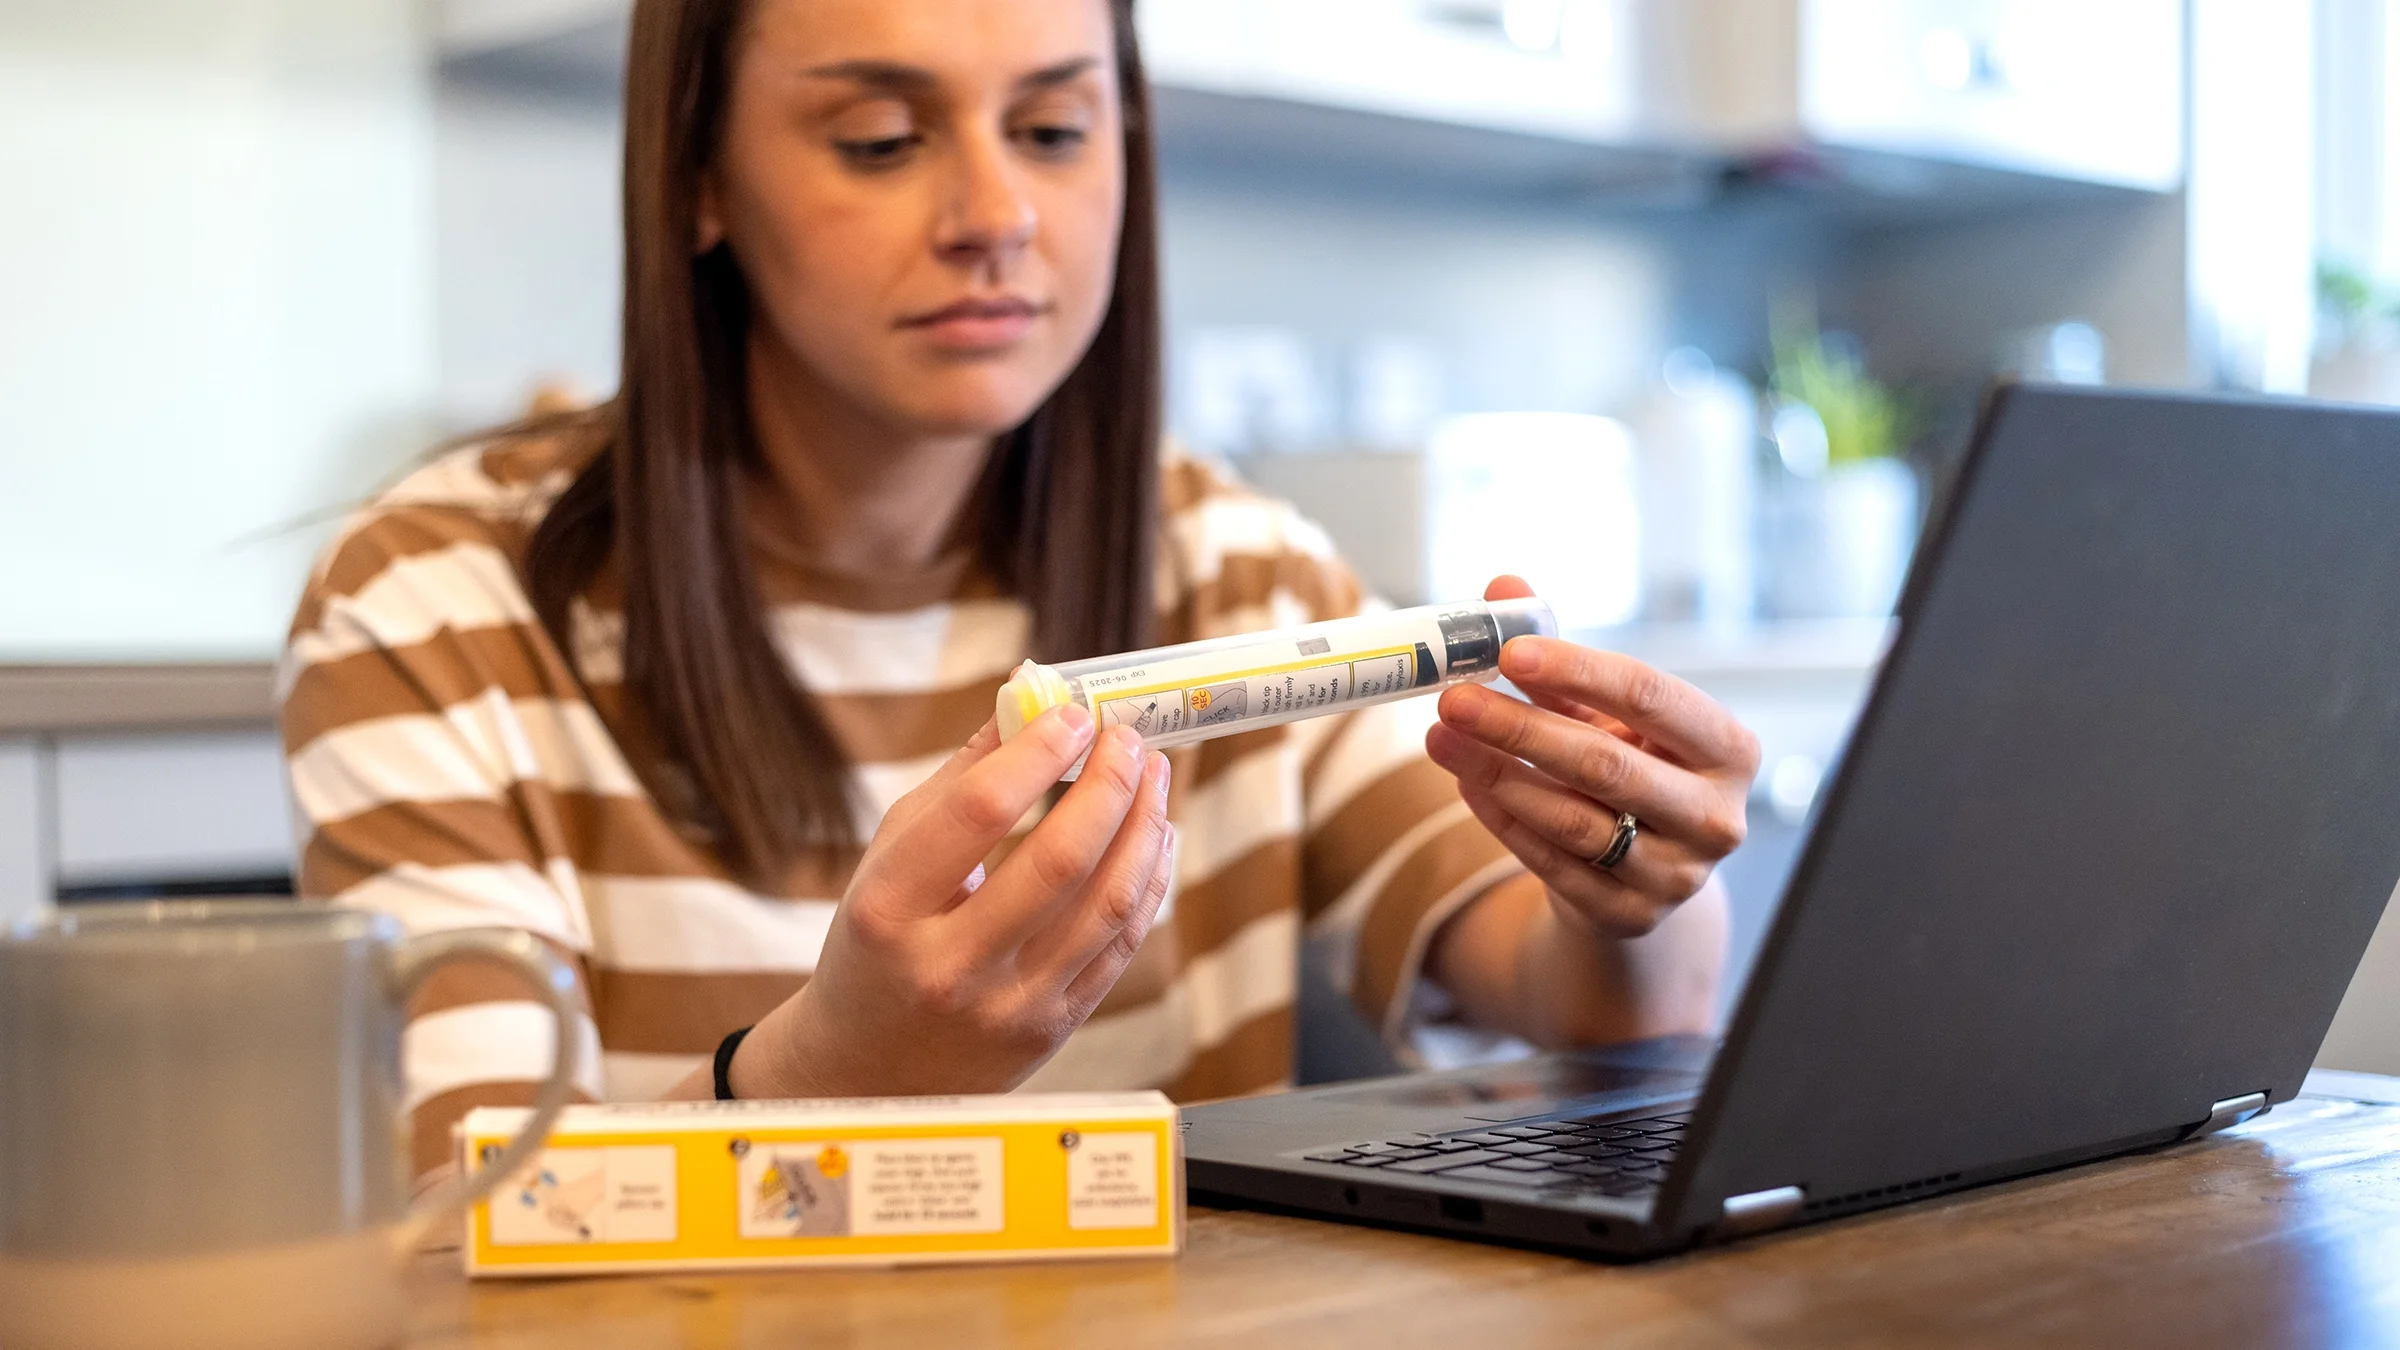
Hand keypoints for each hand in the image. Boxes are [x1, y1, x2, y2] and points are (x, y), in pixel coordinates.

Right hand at [732, 707, 1176, 1097]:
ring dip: (1145, 826)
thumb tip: (1029, 702)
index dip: (1038, 751)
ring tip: (1153, 775)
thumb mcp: (886, 862)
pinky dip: (1149, 878)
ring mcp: (1008, 1005)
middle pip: (1059, 858)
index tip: (1073, 715)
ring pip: (1108, 903)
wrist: (866, 1074)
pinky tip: (1154, 835)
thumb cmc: (877, 945)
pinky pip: (1122, 944)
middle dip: (1109, 783)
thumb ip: (958, 783)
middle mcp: (950, 965)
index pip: (979, 811)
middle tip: (1127, 738)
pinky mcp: (1054, 1028)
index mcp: (890, 910)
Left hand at [1426, 577, 1759, 938]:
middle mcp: (1715, 815)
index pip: (1650, 696)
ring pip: (1573, 820)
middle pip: (1606, 763)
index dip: (1577, 670)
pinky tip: (1466, 782)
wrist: (1641, 873)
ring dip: (1497, 773)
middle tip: (1453, 698)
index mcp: (1727, 748)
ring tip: (1441, 737)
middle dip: (1519, 727)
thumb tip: (1503, 586)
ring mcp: (1676, 875)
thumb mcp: (1605, 712)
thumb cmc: (1627, 767)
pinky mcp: (1629, 916)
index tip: (1510, 651)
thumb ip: (1560, 656)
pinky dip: (1502, 820)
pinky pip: (1552, 864)